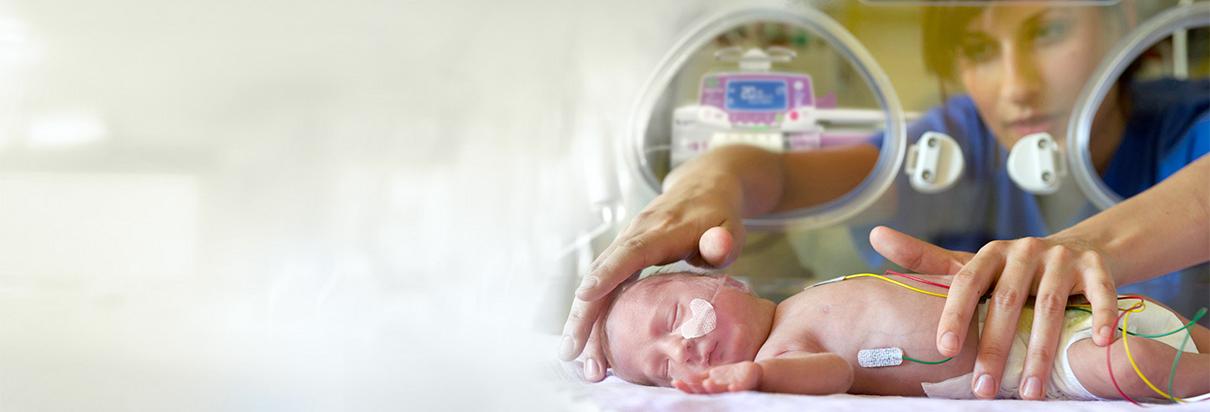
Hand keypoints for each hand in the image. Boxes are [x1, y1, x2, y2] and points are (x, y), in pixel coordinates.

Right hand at [559, 168, 746, 381]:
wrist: (703, 189)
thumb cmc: (718, 216)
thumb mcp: (728, 227)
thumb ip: (723, 240)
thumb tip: (719, 246)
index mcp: (660, 230)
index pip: (629, 253)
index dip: (608, 274)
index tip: (585, 297)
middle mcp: (633, 235)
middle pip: (600, 273)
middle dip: (583, 313)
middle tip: (572, 351)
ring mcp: (623, 245)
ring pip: (594, 283)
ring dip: (582, 321)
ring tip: (578, 360)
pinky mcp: (621, 257)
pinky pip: (600, 287)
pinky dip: (591, 315)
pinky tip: (588, 346)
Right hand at [673, 361, 761, 393]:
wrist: (752, 376)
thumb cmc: (729, 378)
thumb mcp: (712, 375)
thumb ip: (699, 377)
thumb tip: (681, 372)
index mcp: (709, 388)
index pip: (695, 388)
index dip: (685, 387)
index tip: (675, 382)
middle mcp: (718, 391)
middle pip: (705, 391)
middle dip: (695, 388)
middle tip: (684, 384)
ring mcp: (730, 389)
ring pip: (720, 391)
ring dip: (713, 389)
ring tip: (706, 384)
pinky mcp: (743, 387)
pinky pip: (739, 389)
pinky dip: (735, 389)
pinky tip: (732, 387)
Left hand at [869, 226, 1117, 399]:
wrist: (1076, 251)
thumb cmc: (1011, 269)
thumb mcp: (969, 264)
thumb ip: (923, 258)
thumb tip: (874, 236)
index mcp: (989, 254)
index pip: (965, 283)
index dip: (954, 314)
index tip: (943, 349)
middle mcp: (1024, 251)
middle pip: (1006, 303)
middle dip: (995, 349)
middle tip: (983, 389)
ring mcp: (1062, 258)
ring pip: (1050, 308)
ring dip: (1040, 353)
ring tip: (1030, 392)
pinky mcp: (1097, 268)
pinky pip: (1102, 293)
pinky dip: (1103, 317)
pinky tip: (1100, 344)